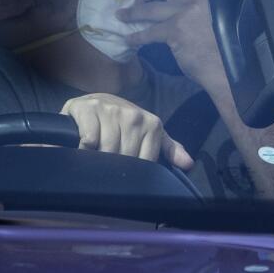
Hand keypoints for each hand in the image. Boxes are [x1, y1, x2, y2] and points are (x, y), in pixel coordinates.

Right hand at [61, 93, 193, 169]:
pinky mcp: (88, 109)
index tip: (127, 167)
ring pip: (107, 151)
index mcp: (152, 124)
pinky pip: (89, 140)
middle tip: (109, 160)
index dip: (135, 170)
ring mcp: (111, 111)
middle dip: (116, 165)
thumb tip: (188, 164)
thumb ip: (169, 149)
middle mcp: (134, 116)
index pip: (146, 162)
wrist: (94, 102)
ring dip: (98, 158)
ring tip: (96, 154)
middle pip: (126, 158)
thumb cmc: (124, 123)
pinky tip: (85, 145)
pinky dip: (85, 148)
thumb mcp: (149, 134)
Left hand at [120, 0, 222, 82]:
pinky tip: (130, 39)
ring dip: (132, 12)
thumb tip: (173, 4)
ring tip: (123, 16)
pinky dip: (136, 36)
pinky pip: (148, 32)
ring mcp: (185, 12)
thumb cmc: (225, 44)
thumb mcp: (215, 13)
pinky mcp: (175, 31)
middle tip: (138, 1)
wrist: (229, 67)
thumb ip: (198, 4)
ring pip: (148, 7)